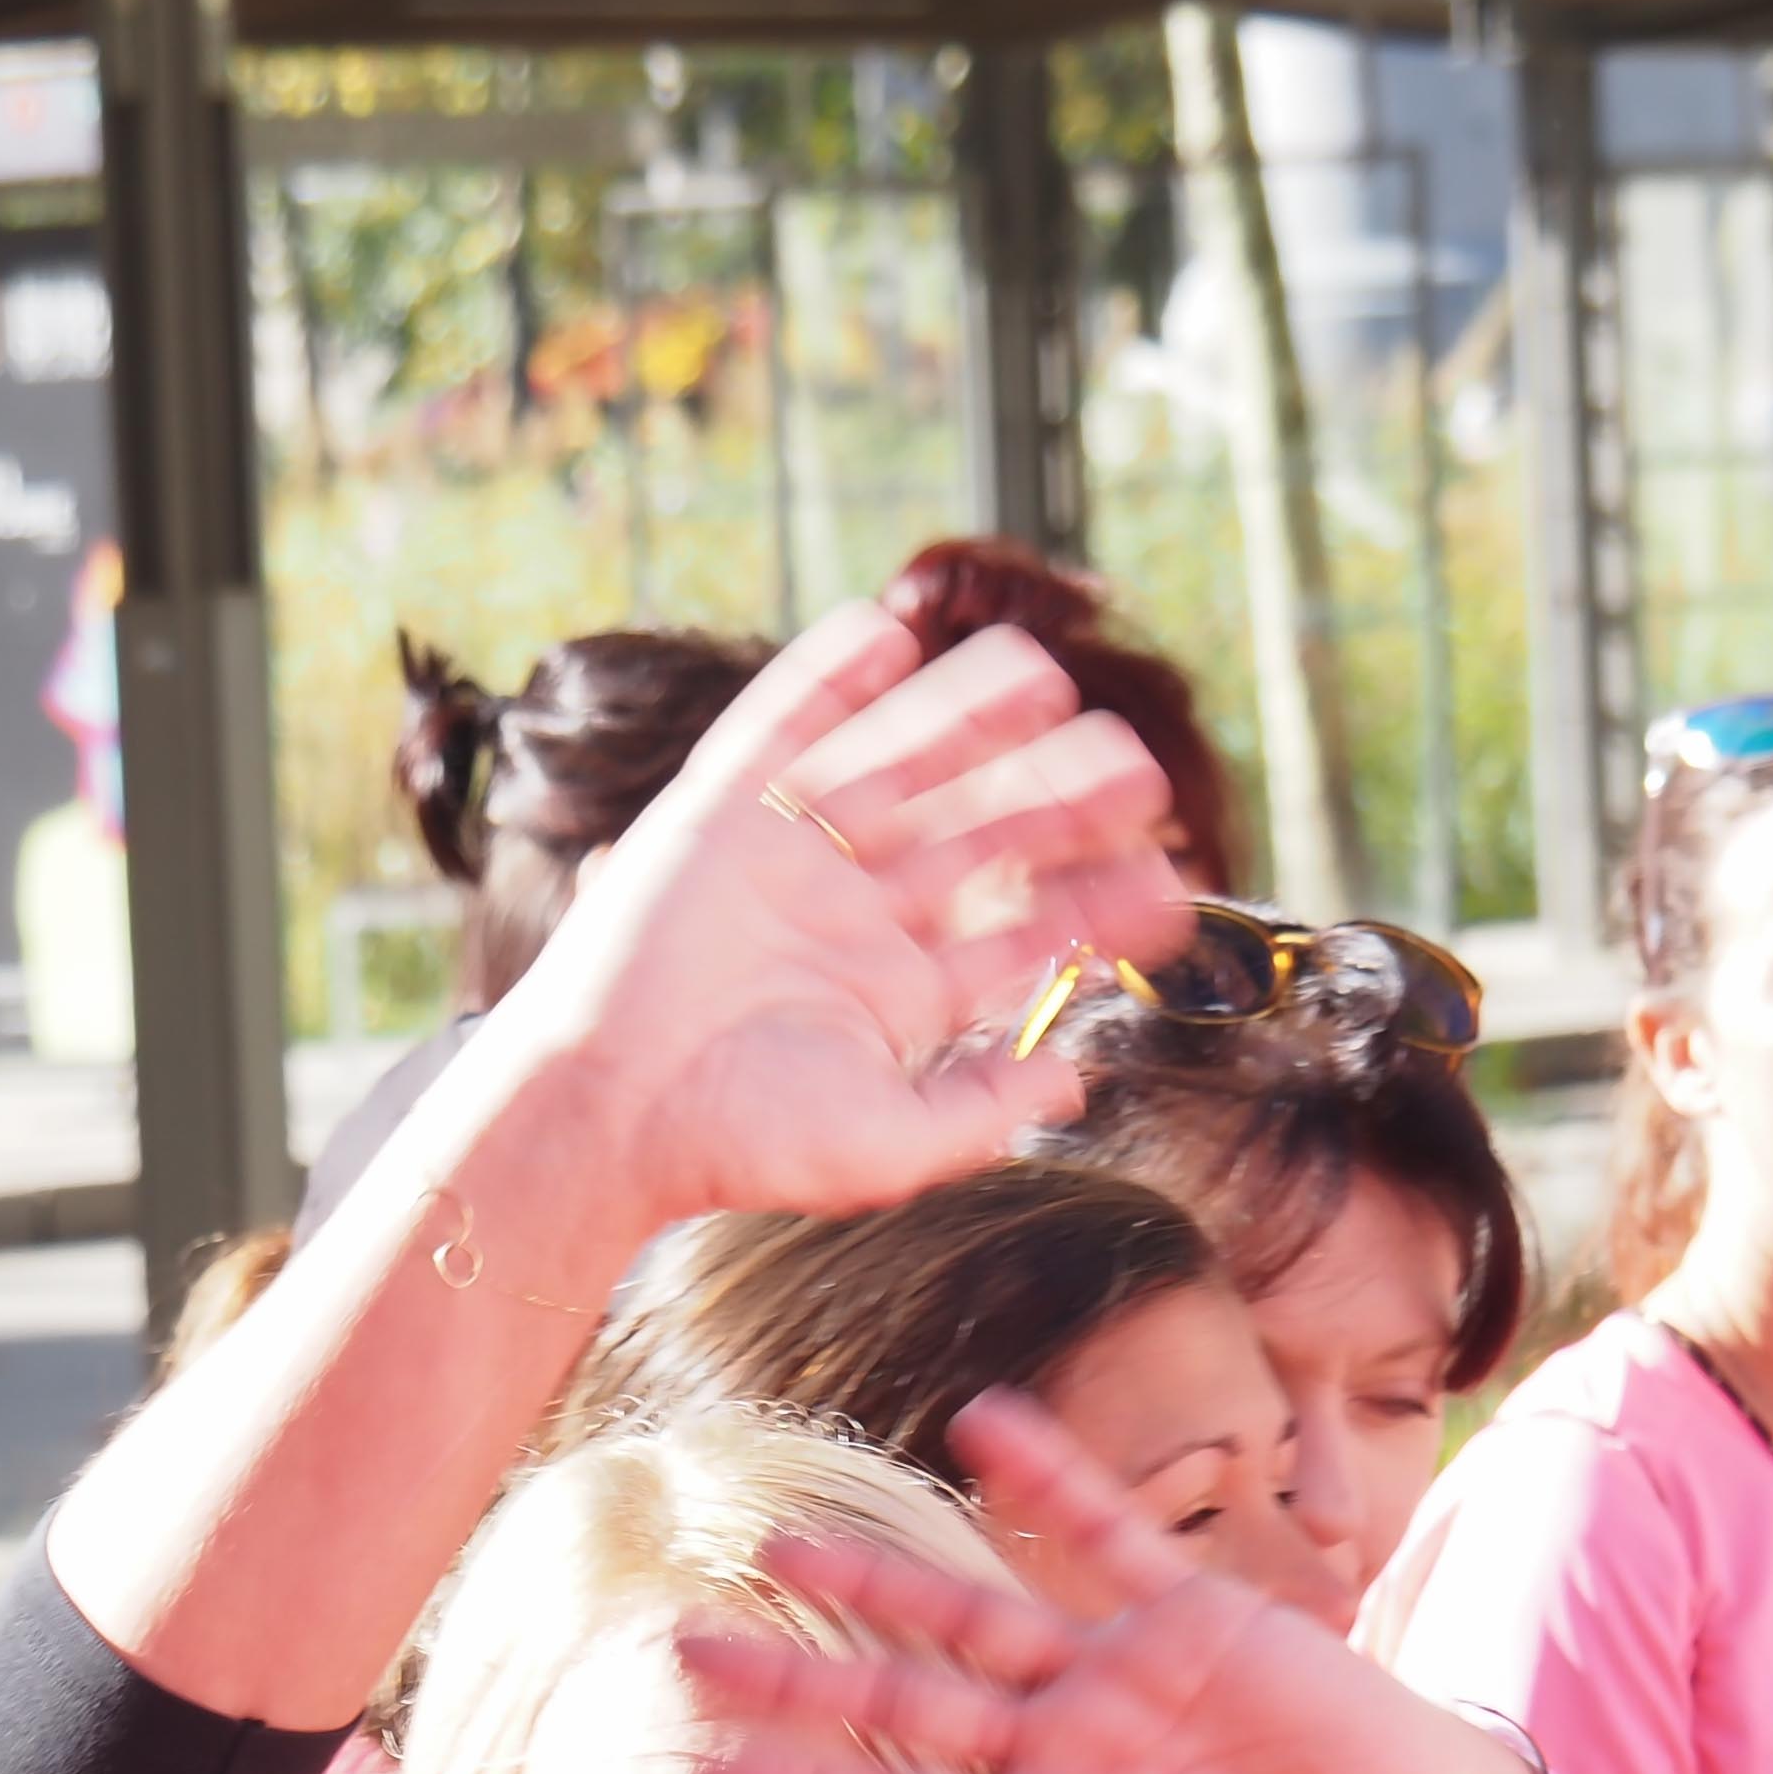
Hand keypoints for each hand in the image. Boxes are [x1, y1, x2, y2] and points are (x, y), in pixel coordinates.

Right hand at [459, 605, 1187, 1264]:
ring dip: (964, 716)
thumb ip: (983, 1108)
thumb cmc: (732, 1141)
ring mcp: (786, 856)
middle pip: (972, 831)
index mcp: (894, 986)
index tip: (1167, 873)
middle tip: (1134, 766)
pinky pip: (777, 727)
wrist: (605, 1110)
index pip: (1015, 927)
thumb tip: (1079, 1073)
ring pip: (893, 766)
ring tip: (1041, 673)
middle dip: (1051, 797)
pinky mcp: (716, 815)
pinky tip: (886, 629)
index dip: (1091, 898)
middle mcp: (849, 911)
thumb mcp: (885, 1144)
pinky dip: (824, 675)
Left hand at [672, 1390, 1551, 1773]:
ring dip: (879, 1580)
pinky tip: (982, 1417)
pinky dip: (1049, 1476)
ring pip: (970, 1617)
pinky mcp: (1188, 1616)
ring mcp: (1111, 1676)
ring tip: (782, 1540)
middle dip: (797, 1679)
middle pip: (898, 1704)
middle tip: (684, 1649)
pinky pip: (1104, 1532)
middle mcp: (1053, 1748)